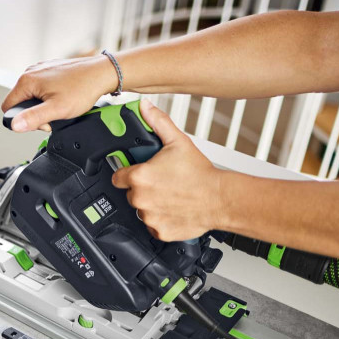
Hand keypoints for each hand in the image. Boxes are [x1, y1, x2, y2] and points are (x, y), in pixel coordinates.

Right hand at [1, 55, 117, 131]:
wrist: (102, 74)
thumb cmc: (83, 88)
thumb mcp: (56, 110)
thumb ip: (33, 118)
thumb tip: (14, 125)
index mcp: (27, 80)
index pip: (8, 106)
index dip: (22, 119)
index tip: (41, 121)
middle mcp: (31, 71)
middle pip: (20, 101)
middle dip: (35, 113)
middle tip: (54, 115)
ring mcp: (41, 69)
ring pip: (32, 95)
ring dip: (43, 105)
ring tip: (60, 105)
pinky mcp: (50, 70)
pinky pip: (42, 88)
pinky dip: (50, 96)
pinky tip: (63, 97)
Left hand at [111, 99, 223, 240]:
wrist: (221, 199)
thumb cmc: (200, 174)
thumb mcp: (178, 141)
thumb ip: (158, 123)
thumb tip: (145, 108)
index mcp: (139, 177)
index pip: (117, 176)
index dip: (126, 173)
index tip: (136, 172)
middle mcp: (140, 198)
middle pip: (130, 193)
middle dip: (141, 188)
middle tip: (160, 182)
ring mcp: (149, 216)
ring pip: (141, 210)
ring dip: (151, 204)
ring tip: (170, 195)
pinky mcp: (159, 231)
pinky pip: (153, 225)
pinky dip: (161, 220)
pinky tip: (173, 209)